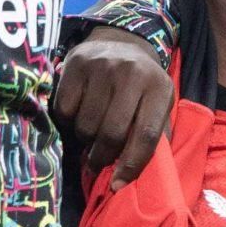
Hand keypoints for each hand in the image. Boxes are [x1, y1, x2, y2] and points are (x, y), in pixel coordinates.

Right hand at [57, 24, 175, 184]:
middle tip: (98, 162)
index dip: (132, 164)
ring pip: (86, 125)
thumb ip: (155, 136)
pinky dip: (69, 121)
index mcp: (158, 87)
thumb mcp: (160, 104)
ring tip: (92, 132)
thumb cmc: (143, 84)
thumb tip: (134, 176)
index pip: (146, 134)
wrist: (120, 41)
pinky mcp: (76, 64)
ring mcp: (102, 66)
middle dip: (102, 157)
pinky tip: (79, 113)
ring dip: (86, 139)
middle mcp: (131, 73)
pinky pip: (65, 110)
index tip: (117, 185)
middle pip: (111, 133)